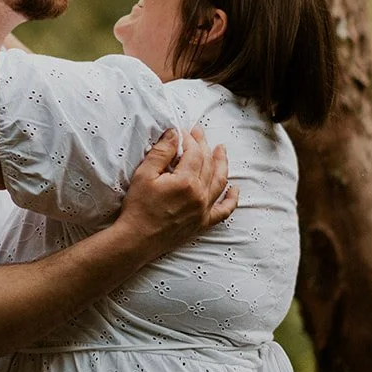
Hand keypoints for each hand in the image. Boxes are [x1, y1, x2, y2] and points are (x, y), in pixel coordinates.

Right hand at [118, 125, 237, 254]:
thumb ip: (161, 152)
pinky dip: (231, 199)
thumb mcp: (144, 175)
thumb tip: (174, 133)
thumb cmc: (138, 208)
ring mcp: (203, 210)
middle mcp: (200, 195)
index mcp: (186, 182)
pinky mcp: (202, 223)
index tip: (183, 131)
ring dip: (222, 164)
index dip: (190, 139)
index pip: (194, 153)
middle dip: (204, 145)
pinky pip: (223, 210)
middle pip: (208, 163)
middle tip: (199, 132)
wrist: (136, 240)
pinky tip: (234, 189)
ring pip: (220, 182)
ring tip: (221, 150)